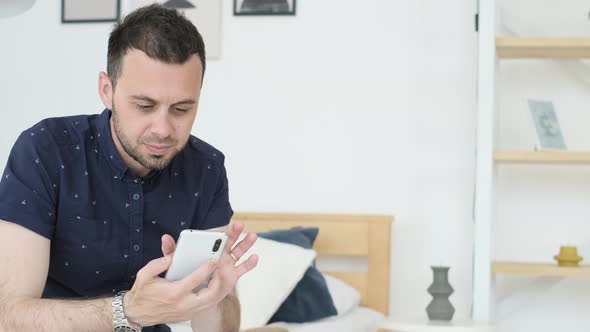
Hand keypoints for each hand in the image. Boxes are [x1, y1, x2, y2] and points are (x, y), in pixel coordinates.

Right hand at [124, 223, 257, 326]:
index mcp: (173, 293)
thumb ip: (158, 264)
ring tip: (231, 272)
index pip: (194, 280)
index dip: (206, 269)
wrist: (137, 314)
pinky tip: (222, 281)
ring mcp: (188, 311)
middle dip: (222, 281)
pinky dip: (217, 292)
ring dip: (223, 287)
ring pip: (213, 301)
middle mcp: (183, 304)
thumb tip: (171, 255)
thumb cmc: (142, 293)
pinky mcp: (190, 314)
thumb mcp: (144, 275)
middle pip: (210, 295)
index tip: (214, 259)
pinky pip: (208, 303)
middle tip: (228, 266)